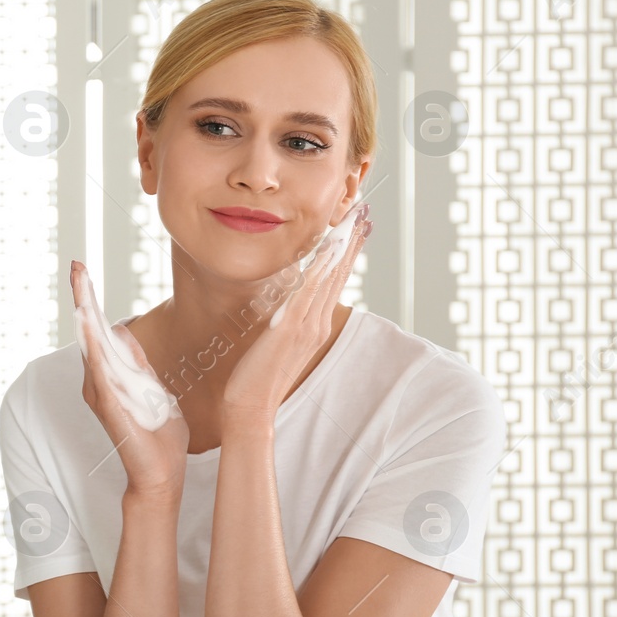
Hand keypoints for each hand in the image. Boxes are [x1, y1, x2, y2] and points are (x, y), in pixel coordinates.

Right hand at [70, 261, 189, 497]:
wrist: (160, 474)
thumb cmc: (158, 436)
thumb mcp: (151, 387)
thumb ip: (136, 361)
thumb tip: (122, 330)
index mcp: (109, 374)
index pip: (97, 331)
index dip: (89, 300)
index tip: (82, 271)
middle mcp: (98, 381)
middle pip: (87, 333)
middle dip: (82, 298)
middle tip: (76, 267)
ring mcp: (100, 393)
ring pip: (89, 346)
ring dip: (84, 315)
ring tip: (80, 286)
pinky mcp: (109, 405)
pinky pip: (100, 370)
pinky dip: (94, 347)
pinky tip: (91, 327)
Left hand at [223, 202, 370, 415]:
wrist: (250, 406)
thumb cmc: (256, 375)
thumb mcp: (275, 341)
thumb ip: (285, 321)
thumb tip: (284, 303)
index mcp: (314, 324)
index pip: (335, 280)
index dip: (347, 252)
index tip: (357, 226)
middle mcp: (317, 323)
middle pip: (340, 273)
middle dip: (353, 240)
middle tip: (365, 210)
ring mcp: (307, 326)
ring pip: (330, 277)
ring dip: (343, 246)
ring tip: (354, 219)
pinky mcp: (291, 329)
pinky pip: (310, 292)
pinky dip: (322, 269)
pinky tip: (329, 248)